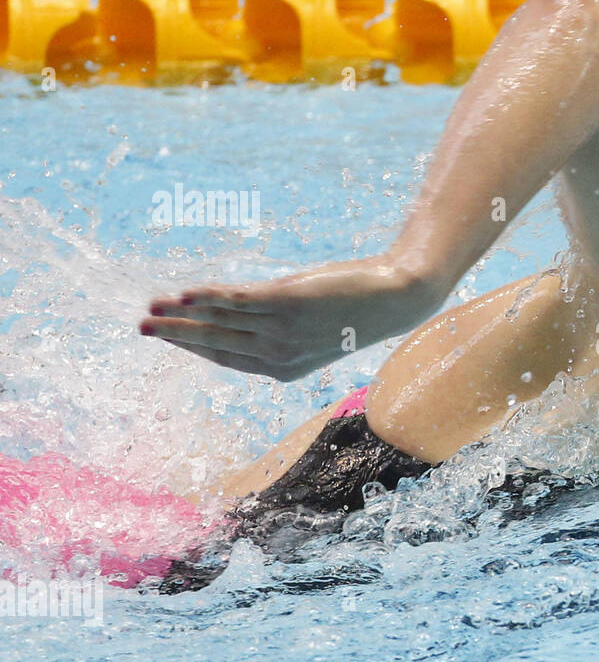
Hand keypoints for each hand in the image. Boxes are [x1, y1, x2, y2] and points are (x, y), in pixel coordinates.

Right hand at [140, 256, 443, 380]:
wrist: (395, 297)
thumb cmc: (355, 310)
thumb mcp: (312, 328)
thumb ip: (278, 328)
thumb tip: (245, 315)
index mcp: (283, 370)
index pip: (227, 359)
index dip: (193, 347)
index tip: (166, 335)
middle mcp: (279, 356)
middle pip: (216, 345)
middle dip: (176, 336)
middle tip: (141, 327)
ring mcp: (283, 331)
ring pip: (221, 324)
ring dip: (183, 314)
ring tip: (153, 306)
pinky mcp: (288, 303)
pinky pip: (238, 302)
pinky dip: (210, 298)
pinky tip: (188, 292)